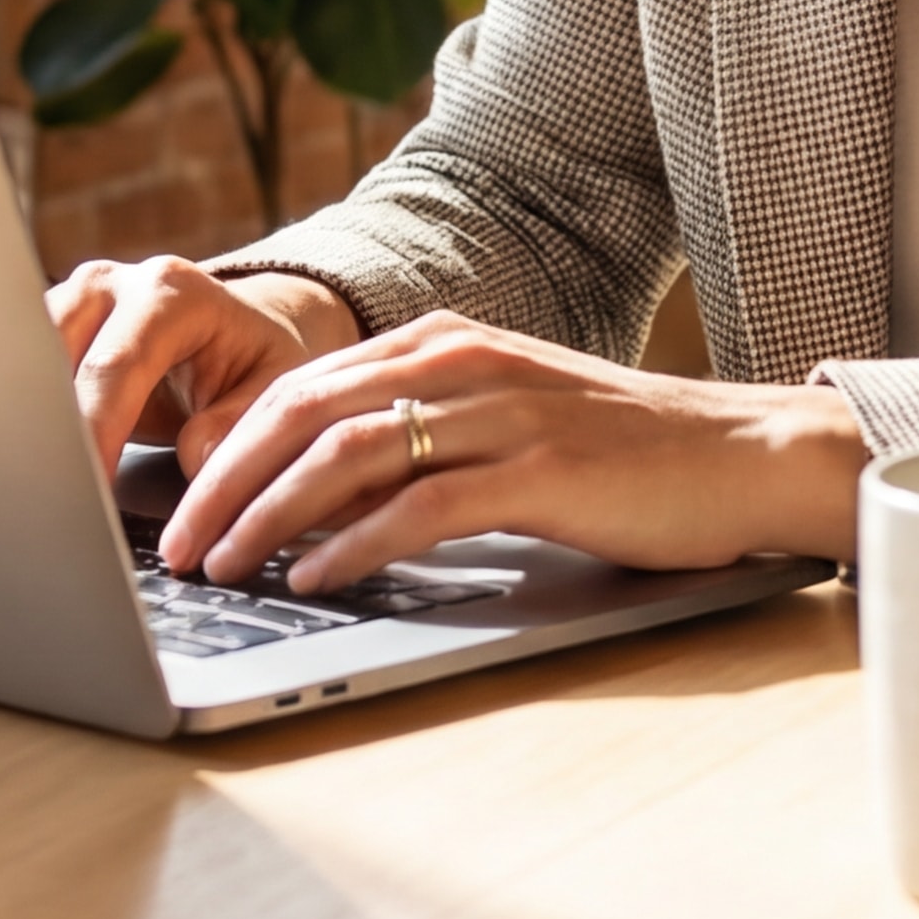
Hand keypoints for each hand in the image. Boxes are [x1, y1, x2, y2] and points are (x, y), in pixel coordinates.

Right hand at [46, 255, 361, 474]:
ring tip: (42, 478)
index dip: (94, 432)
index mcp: (171, 294)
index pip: (114, 367)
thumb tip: (195, 457)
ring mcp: (74, 300)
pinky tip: (34, 458)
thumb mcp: (273, 389)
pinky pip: (18, 368)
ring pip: (22, 360)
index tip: (88, 490)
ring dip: (28, 420)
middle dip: (49, 428)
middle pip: (51, 356)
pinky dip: (24, 414)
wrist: (241, 329)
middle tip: (55, 494)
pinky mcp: (50, 326)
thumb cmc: (255, 360)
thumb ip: (237, 422)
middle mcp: (113, 285)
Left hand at [160, 311, 871, 594]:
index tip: (177, 508)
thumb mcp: (503, 422)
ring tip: (227, 566)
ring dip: (271, 514)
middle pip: (304, 410)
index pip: (302, 385)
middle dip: (224, 481)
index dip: (226, 446)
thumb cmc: (621, 453)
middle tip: (176, 548)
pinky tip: (315, 577)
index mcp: (444, 342)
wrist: (741, 453)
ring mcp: (503, 410)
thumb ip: (418, 440)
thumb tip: (312, 498)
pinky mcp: (541, 469)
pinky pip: (422, 504)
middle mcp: (463, 362)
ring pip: (350, 452)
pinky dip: (354, 543)